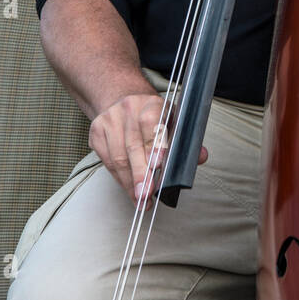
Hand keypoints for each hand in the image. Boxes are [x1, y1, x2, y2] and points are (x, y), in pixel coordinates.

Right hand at [88, 92, 207, 207]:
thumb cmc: (153, 116)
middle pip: (133, 145)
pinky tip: (129, 190)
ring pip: (118, 157)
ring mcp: (109, 119)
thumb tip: (202, 156)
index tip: (158, 165)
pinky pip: (107, 161)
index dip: (155, 145)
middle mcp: (128, 108)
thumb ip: (186, 140)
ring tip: (140, 200)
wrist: (123, 99)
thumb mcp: (173, 120)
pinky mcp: (96, 132)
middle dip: (140, 173)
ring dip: (129, 182)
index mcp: (151, 103)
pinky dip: (120, 179)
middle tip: (147, 194)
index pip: (152, 123)